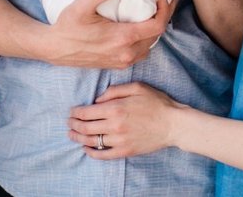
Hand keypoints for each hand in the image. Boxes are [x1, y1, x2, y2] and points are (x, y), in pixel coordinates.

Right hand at [45, 0, 172, 68]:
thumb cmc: (68, 26)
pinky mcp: (117, 64)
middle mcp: (126, 53)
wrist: (54, 48)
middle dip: (163, 17)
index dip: (165, 11)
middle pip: (157, 35)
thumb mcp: (82, 6)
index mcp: (122, 38)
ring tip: (153, 13)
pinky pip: (140, 53)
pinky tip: (140, 28)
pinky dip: (145, 40)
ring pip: (150, 45)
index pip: (156, 26)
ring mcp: (122, 61)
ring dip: (154, 30)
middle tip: (164, 2)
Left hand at [67, 82, 183, 157]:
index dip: (75, 112)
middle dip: (73, 125)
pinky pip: (103, 154)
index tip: (71, 111)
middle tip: (69, 122)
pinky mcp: (125, 151)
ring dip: (78, 138)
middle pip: (85, 127)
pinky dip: (91, 153)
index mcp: (116, 108)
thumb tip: (97, 98)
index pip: (87, 112)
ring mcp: (119, 140)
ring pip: (91, 141)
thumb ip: (114, 90)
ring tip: (72, 134)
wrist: (173, 123)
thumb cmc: (156, 102)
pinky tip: (86, 148)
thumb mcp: (137, 87)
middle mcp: (114, 125)